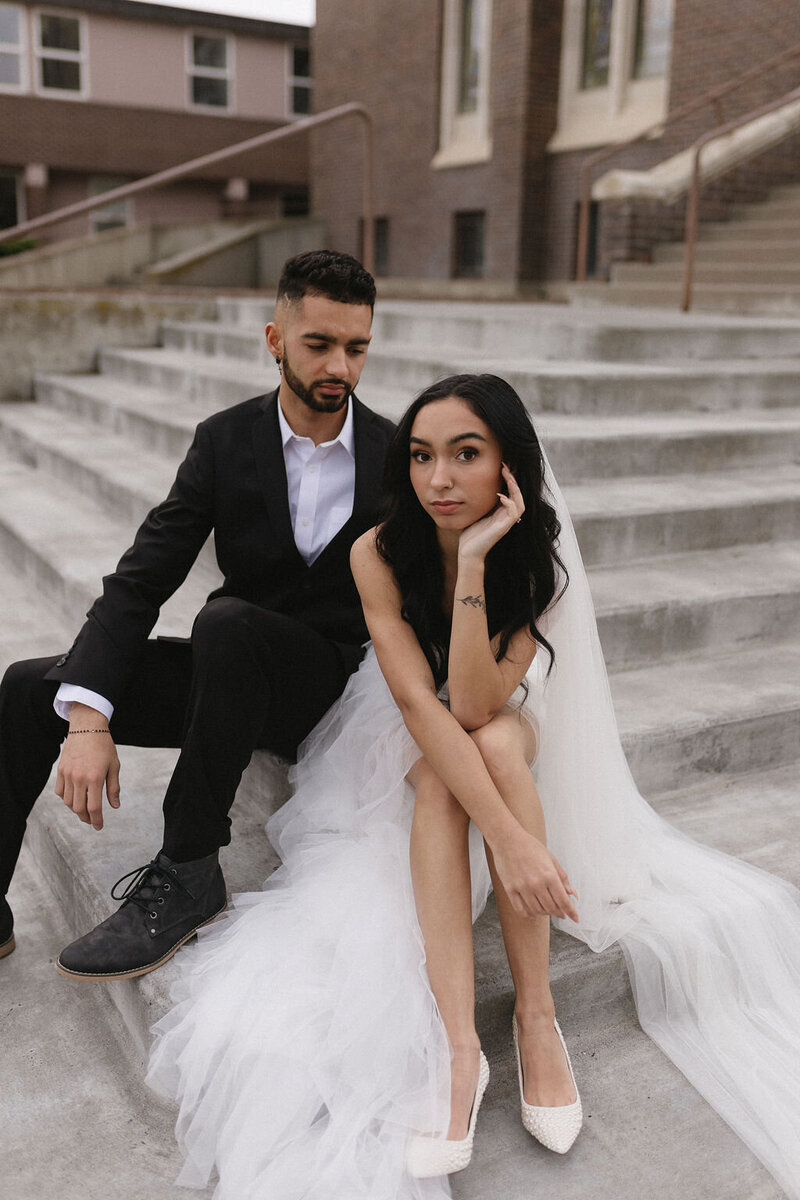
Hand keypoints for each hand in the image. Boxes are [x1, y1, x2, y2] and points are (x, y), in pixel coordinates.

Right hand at [55, 704, 120, 830]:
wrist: (87, 728)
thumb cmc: (104, 746)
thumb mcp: (114, 766)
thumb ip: (113, 787)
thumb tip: (114, 806)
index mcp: (95, 778)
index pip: (94, 807)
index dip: (97, 821)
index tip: (99, 827)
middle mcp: (79, 778)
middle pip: (79, 808)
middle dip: (86, 818)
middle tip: (92, 821)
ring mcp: (68, 774)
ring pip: (68, 802)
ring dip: (76, 810)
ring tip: (84, 810)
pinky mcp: (60, 770)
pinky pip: (60, 792)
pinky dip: (66, 799)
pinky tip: (74, 799)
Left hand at [458, 464, 524, 563]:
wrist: (467, 552)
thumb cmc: (470, 534)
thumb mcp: (475, 512)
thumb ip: (478, 500)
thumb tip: (472, 484)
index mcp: (501, 512)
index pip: (511, 492)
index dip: (509, 478)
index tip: (502, 465)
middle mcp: (506, 516)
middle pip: (519, 495)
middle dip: (513, 479)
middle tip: (505, 467)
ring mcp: (506, 523)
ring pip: (521, 503)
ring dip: (515, 489)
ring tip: (508, 477)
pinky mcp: (503, 529)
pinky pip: (514, 514)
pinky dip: (509, 503)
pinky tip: (501, 496)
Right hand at [491, 828, 578, 922]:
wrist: (507, 839)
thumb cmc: (530, 847)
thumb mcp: (551, 859)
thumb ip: (563, 877)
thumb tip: (573, 894)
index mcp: (549, 875)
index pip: (563, 901)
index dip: (571, 912)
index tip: (575, 918)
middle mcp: (536, 884)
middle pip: (551, 908)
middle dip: (559, 913)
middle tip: (562, 913)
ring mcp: (522, 888)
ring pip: (537, 911)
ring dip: (545, 913)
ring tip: (548, 910)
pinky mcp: (510, 889)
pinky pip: (521, 909)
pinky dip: (529, 914)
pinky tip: (533, 912)